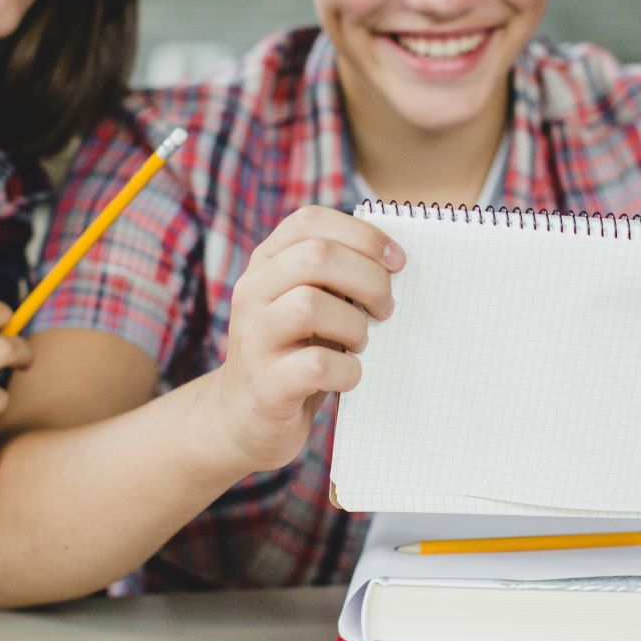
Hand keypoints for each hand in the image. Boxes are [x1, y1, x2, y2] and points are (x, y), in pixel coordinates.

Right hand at [206, 206, 401, 473]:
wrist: (244, 418)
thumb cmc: (295, 352)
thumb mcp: (309, 303)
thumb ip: (336, 276)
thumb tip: (394, 259)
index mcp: (266, 264)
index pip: (309, 221)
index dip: (362, 234)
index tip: (396, 261)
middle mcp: (252, 293)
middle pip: (316, 256)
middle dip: (368, 278)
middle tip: (386, 308)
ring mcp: (254, 338)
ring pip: (309, 305)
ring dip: (354, 325)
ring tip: (359, 342)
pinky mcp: (266, 384)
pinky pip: (316, 365)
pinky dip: (347, 370)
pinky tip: (348, 375)